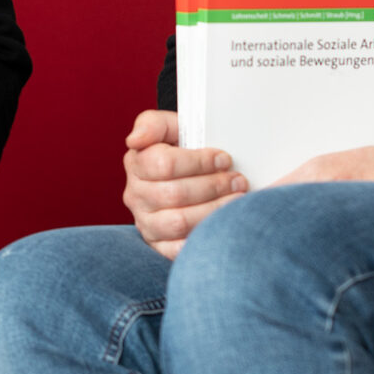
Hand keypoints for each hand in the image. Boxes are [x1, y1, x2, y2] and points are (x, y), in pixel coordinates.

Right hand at [123, 109, 245, 259]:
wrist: (182, 178)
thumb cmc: (180, 150)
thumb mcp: (169, 128)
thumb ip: (153, 124)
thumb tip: (135, 140)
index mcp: (137, 163)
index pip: (163, 164)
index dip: (199, 162)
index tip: (224, 158)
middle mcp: (135, 195)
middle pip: (174, 194)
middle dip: (213, 186)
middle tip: (238, 180)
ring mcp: (145, 222)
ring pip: (178, 222)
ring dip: (213, 210)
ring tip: (237, 199)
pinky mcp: (158, 245)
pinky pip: (178, 249)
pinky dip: (202, 237)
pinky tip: (222, 224)